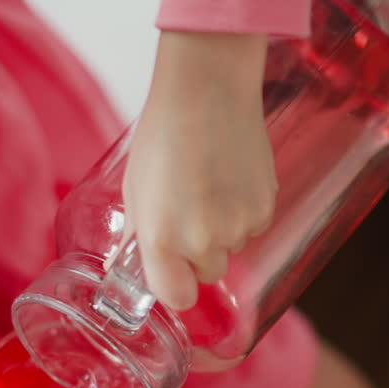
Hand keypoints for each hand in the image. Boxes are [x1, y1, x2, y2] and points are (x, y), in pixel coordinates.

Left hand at [123, 31, 275, 310]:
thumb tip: (122, 264)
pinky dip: (244, 211)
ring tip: (209, 185)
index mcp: (162, 239)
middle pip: (206, 274)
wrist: (208, 89)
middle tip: (188, 211)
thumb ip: (136, 233)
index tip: (172, 270)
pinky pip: (254, 226)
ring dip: (222, 229)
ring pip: (232, 248)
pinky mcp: (266, 207)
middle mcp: (202, 241)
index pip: (177, 298)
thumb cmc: (164, 133)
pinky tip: (230, 177)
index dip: (175, 285)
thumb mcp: (135, 187)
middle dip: (198, 253)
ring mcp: (239, 226)